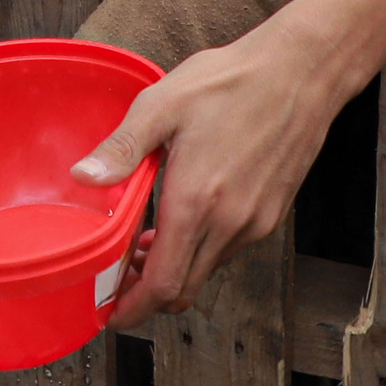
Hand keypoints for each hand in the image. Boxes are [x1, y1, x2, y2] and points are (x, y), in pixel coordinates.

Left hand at [77, 30, 344, 326]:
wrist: (301, 72)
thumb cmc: (233, 82)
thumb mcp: (163, 105)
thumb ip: (122, 149)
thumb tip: (84, 177)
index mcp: (197, 202)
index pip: (163, 284)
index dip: (133, 308)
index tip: (111, 313)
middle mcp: (230, 224)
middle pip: (183, 290)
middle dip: (146, 294)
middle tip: (119, 276)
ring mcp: (255, 222)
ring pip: (205, 271)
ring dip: (174, 269)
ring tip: (146, 242)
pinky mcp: (271, 215)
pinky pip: (227, 251)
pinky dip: (200, 251)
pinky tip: (185, 219)